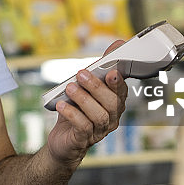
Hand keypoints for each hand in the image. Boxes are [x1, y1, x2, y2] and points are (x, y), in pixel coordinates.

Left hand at [46, 40, 127, 164]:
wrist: (63, 140)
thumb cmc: (77, 109)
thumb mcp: (86, 86)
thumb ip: (99, 68)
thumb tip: (117, 44)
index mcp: (114, 103)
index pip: (122, 91)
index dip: (118, 82)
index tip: (111, 71)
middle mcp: (111, 117)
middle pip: (112, 103)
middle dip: (96, 87)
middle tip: (81, 74)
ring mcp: (100, 130)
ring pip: (99, 115)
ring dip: (83, 99)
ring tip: (70, 88)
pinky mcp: (84, 139)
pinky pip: (83, 127)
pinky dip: (72, 113)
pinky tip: (62, 105)